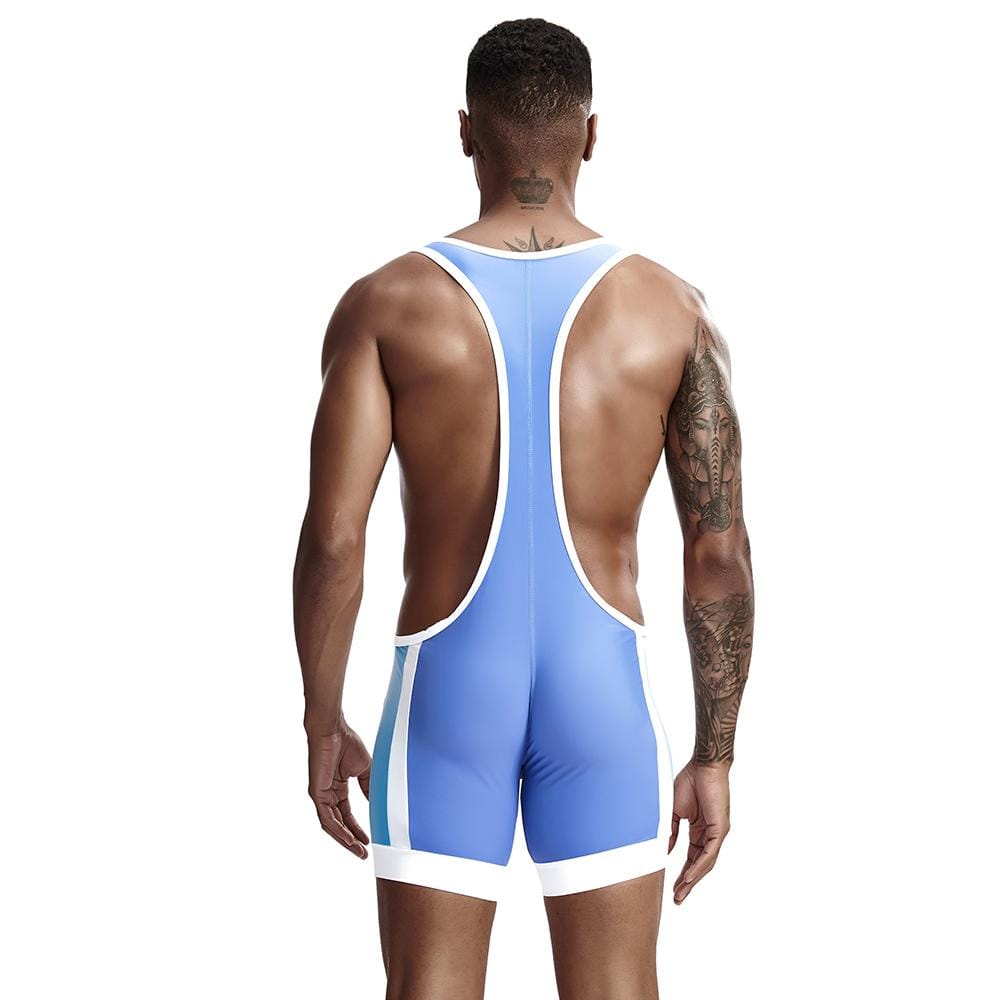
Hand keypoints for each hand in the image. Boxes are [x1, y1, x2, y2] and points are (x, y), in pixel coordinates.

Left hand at [308, 722, 371, 858]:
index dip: (357, 829)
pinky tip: (348, 839)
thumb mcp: (364, 769)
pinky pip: (327, 818)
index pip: (347, 815)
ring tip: (358, 851)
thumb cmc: (347, 742)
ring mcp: (321, 795)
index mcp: (338, 788)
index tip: (369, 841)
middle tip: (364, 853)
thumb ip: (368, 787)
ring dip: (345, 840)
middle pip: (340, 824)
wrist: (334, 729)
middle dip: (352, 840)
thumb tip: (377, 803)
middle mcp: (328, 794)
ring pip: (332, 825)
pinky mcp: (317, 793)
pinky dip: (338, 830)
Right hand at [668, 760, 731, 903]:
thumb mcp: (673, 810)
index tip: (671, 888)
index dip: (682, 873)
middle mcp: (709, 835)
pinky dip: (698, 866)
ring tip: (681, 893)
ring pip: (705, 863)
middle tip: (677, 899)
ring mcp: (716, 833)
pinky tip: (689, 877)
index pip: (690, 857)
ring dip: (692, 879)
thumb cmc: (689, 781)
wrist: (703, 766)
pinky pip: (709, 852)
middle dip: (687, 883)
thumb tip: (665, 850)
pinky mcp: (720, 829)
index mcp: (698, 830)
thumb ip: (670, 831)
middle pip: (698, 865)